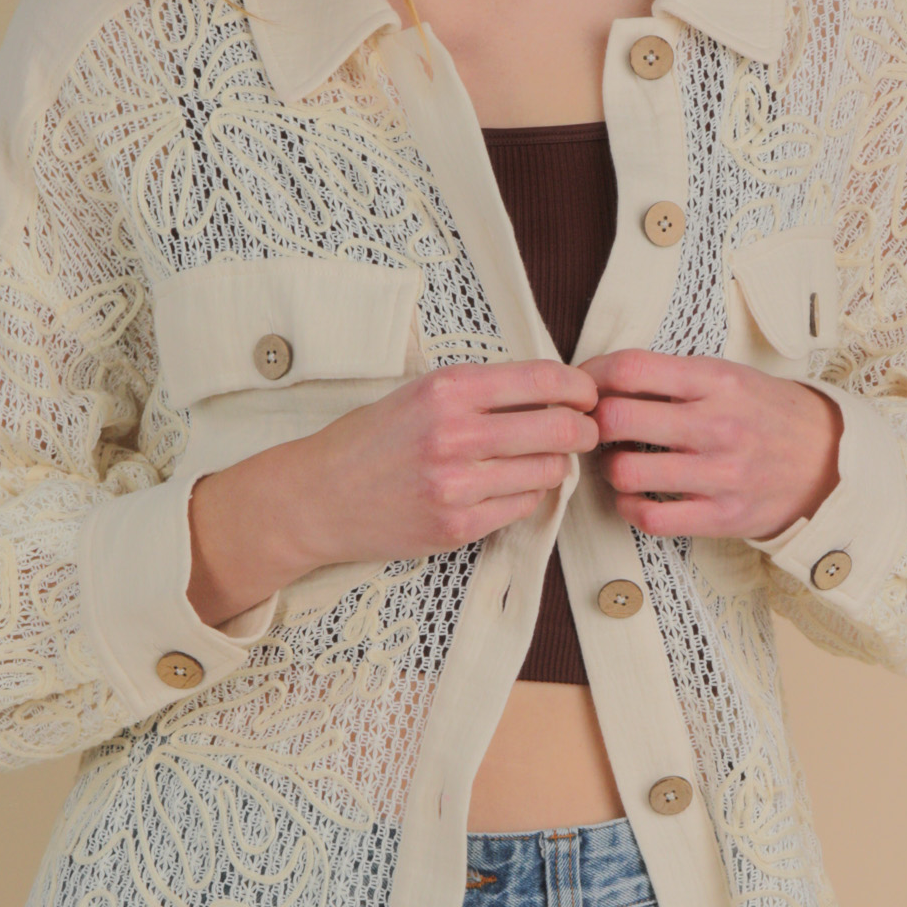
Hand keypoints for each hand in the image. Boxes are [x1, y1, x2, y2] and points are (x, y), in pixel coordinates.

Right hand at [188, 359, 600, 627]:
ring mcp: (458, 484)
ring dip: (555, 465)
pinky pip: (523, 507)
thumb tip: (551, 390)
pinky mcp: (458, 525)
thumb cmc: (372, 440)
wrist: (318, 497)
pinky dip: (528, 494)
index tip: (588, 394)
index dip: (579, 387)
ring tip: (542, 459)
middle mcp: (455, 433)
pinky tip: (510, 485)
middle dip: (583, 429)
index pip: (542, 380)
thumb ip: (481, 389)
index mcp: (448, 389)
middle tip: (585, 430)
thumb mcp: (419, 392)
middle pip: (559, 428)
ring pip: (547, 471)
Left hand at [577, 349, 842, 540]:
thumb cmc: (766, 413)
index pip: (630, 369)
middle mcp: (716, 424)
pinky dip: (629, 507)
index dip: (592, 377)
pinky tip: (636, 496)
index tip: (583, 387)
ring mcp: (719, 474)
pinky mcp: (721, 516)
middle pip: (617, 419)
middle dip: (594, 424)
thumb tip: (604, 377)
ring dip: (609, 468)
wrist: (830, 460)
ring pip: (626, 472)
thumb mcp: (729, 375)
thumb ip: (673, 375)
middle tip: (595, 429)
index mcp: (715, 380)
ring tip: (619, 462)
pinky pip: (650, 517)